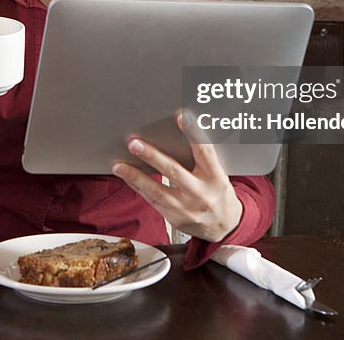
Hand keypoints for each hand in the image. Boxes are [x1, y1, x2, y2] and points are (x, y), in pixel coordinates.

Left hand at [112, 110, 242, 241]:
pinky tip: (127, 177)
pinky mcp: (175, 218)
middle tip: (134, 143)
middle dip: (152, 156)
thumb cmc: (217, 193)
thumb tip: (176, 134)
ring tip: (119, 165)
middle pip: (174, 171)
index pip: (205, 152)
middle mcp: (201, 193)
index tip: (180, 117)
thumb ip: (201, 159)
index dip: (193, 133)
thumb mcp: (217, 174)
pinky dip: (138, 187)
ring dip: (135, 176)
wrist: (224, 226)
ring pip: (157, 190)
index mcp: (216, 178)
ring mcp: (187, 208)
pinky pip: (152, 200)